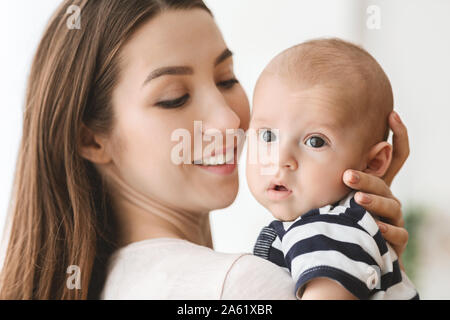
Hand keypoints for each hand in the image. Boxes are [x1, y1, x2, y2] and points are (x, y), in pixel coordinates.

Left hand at [342, 111, 409, 265]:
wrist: (354, 249)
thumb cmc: (344, 217)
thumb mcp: (339, 193)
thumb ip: (334, 173)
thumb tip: (309, 146)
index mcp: (378, 184)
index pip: (397, 155)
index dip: (399, 134)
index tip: (391, 114)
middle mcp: (389, 198)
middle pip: (384, 183)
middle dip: (366, 178)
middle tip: (346, 175)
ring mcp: (394, 219)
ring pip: (390, 207)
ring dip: (373, 202)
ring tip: (357, 199)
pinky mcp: (397, 240)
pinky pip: (397, 234)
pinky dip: (386, 231)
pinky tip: (375, 228)